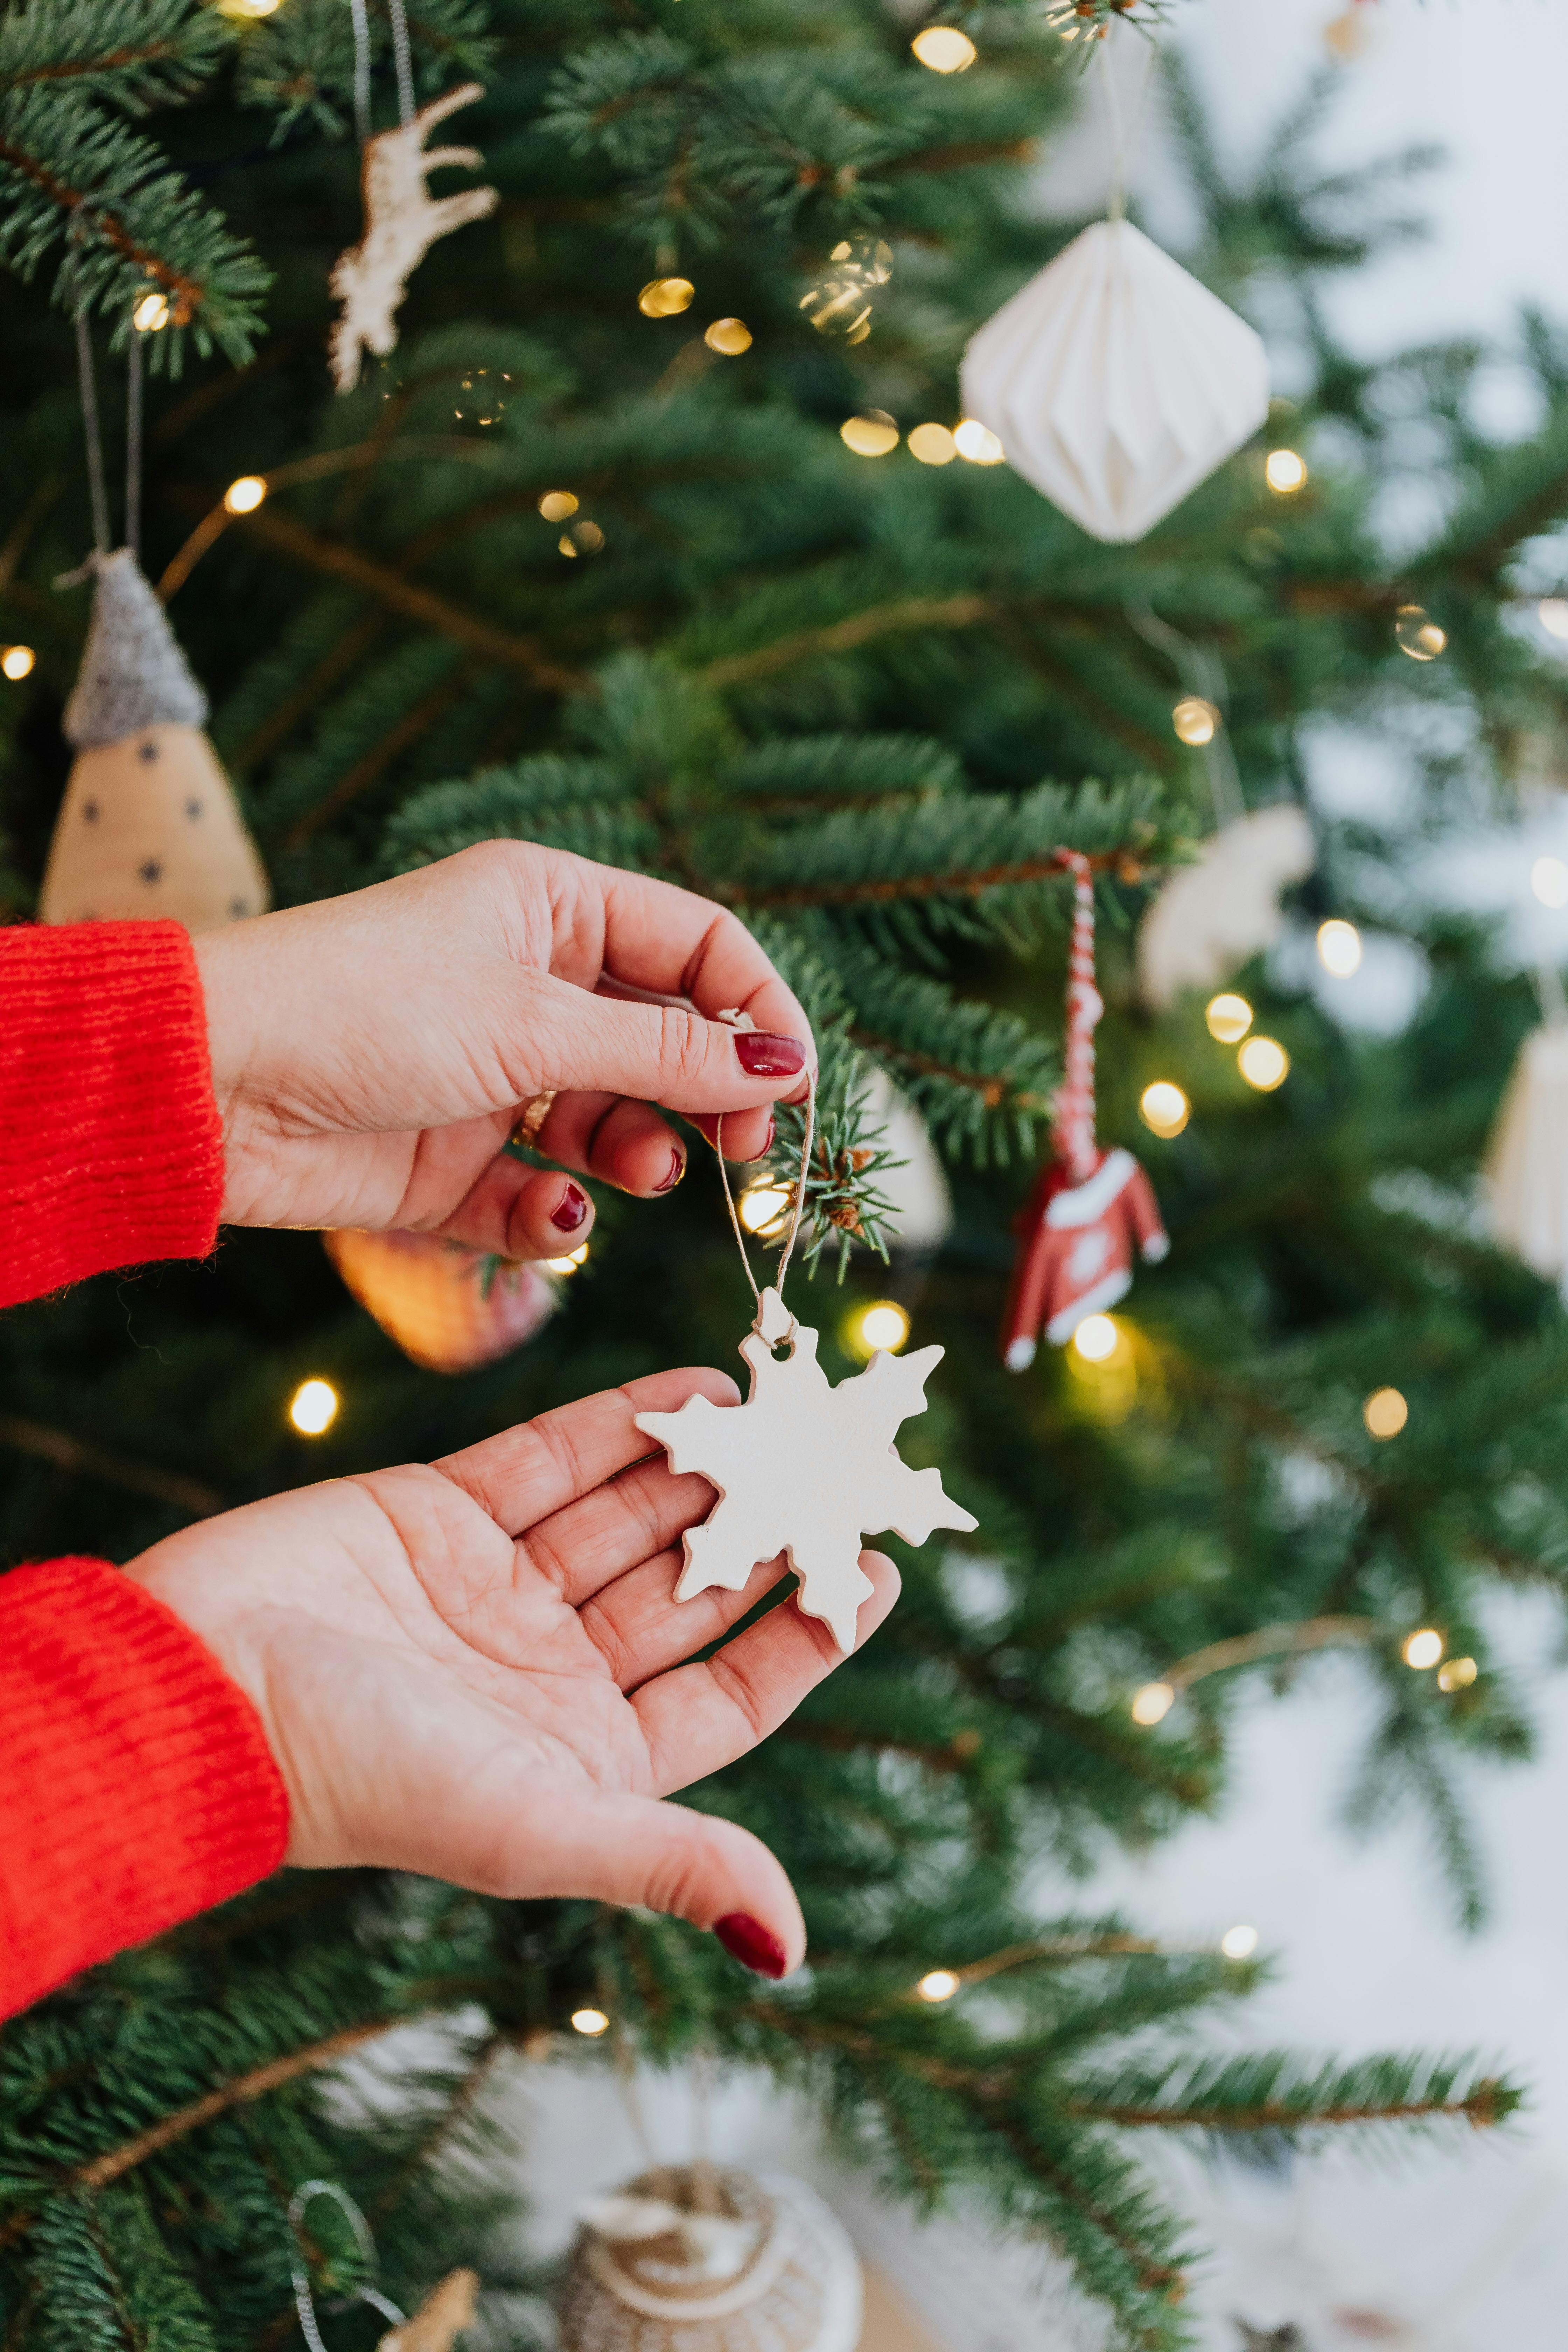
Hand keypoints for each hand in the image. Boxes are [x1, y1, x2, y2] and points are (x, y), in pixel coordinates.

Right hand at [126, 1370, 897, 1974]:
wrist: (199, 1685)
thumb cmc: (360, 1777)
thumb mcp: (533, 1829)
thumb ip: (667, 1862)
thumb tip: (787, 1944)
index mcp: (585, 1754)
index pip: (728, 1688)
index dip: (805, 1633)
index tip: (876, 1570)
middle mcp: (552, 1670)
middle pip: (691, 1589)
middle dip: (765, 1529)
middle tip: (842, 1464)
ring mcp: (500, 1587)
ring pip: (633, 1514)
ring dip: (707, 1467)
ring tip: (785, 1411)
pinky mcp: (445, 1511)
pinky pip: (559, 1458)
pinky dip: (627, 1422)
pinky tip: (698, 1388)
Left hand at [194, 842, 813, 1259]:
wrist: (213, 1084)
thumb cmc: (364, 1008)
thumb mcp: (535, 1021)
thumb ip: (668, 1050)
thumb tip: (784, 1062)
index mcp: (551, 909)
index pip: (699, 946)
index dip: (756, 1009)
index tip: (794, 1081)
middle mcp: (529, 986)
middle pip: (666, 1041)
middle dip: (708, 1096)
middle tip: (742, 1150)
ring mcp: (494, 1076)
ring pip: (612, 1124)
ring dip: (637, 1153)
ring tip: (636, 1170)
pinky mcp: (454, 1161)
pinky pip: (540, 1195)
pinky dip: (556, 1214)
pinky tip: (551, 1215)